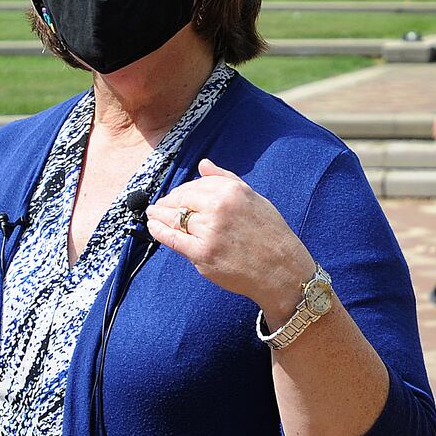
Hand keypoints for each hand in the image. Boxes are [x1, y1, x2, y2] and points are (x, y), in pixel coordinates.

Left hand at [146, 159, 315, 315]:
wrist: (282, 270)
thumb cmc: (272, 235)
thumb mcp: (255, 199)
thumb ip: (227, 180)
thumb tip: (203, 165)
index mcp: (232, 191)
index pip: (195, 185)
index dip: (181, 191)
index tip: (175, 196)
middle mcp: (219, 207)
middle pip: (181, 200)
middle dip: (168, 202)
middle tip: (160, 206)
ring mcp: (209, 231)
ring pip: (174, 218)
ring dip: (159, 215)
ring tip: (153, 214)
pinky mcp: (203, 254)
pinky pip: (173, 238)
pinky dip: (159, 231)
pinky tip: (153, 226)